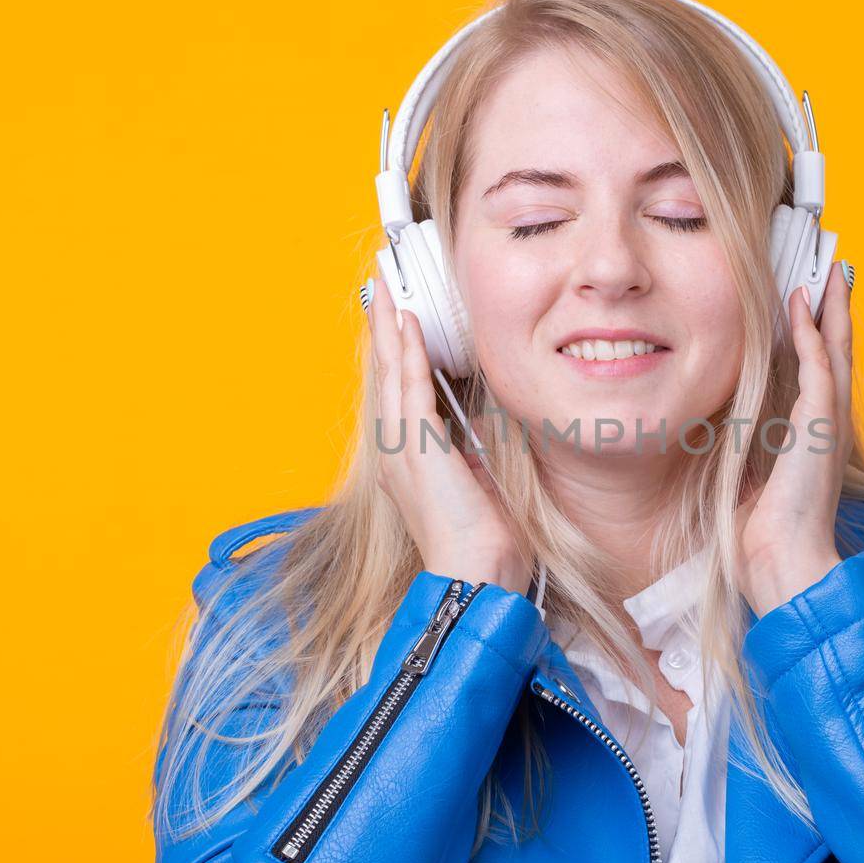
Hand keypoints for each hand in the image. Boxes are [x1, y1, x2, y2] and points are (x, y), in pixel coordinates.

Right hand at [366, 275, 531, 593]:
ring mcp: (402, 449)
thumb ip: (471, 452)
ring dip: (391, 330)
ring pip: (393, 374)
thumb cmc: (483, 542)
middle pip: (386, 376)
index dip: (397, 354)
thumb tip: (479, 424)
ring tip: (386, 291)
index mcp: (410, 462)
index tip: (398, 318)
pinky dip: (409, 352)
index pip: (400, 394)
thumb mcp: (478, 485)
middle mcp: (397, 452)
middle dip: (385, 331)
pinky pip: (411, 387)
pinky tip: (408, 323)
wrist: (475, 574)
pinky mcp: (418, 447)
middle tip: (381, 288)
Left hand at [735, 261, 853, 616]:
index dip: (816, 334)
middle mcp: (828, 424)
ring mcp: (830, 423)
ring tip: (831, 271)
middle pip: (836, 352)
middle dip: (834, 311)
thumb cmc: (762, 533)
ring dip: (833, 308)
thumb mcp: (748, 477)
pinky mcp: (823, 425)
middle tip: (833, 269)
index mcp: (812, 435)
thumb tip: (718, 430)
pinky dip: (815, 332)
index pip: (818, 372)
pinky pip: (822, 366)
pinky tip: (805, 303)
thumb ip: (744, 448)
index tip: (808, 298)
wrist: (782, 563)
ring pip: (837, 350)